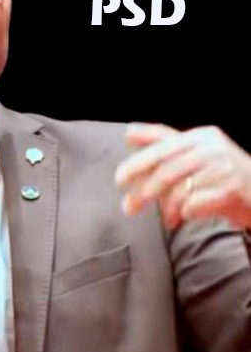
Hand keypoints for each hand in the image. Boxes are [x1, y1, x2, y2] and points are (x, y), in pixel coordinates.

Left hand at [115, 123, 250, 228]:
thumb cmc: (224, 177)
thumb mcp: (196, 156)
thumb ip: (165, 145)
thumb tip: (130, 133)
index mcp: (200, 136)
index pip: (162, 143)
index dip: (138, 159)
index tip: (120, 178)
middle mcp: (211, 146)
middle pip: (166, 168)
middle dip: (144, 190)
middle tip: (129, 206)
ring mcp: (222, 166)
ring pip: (179, 187)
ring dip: (166, 207)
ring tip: (165, 218)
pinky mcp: (231, 188)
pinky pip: (195, 202)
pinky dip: (185, 213)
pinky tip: (184, 218)